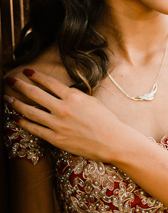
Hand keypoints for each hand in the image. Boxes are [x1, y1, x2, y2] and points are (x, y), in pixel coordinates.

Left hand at [4, 69, 128, 161]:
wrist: (113, 141)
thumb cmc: (106, 121)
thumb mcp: (92, 101)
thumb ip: (75, 96)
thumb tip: (62, 92)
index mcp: (73, 96)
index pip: (48, 82)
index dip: (36, 75)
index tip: (27, 71)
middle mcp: (62, 108)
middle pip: (34, 94)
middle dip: (20, 85)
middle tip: (10, 80)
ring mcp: (57, 124)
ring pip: (30, 111)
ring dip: (16, 103)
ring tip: (7, 99)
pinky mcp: (56, 139)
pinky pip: (34, 129)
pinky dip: (23, 123)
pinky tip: (16, 119)